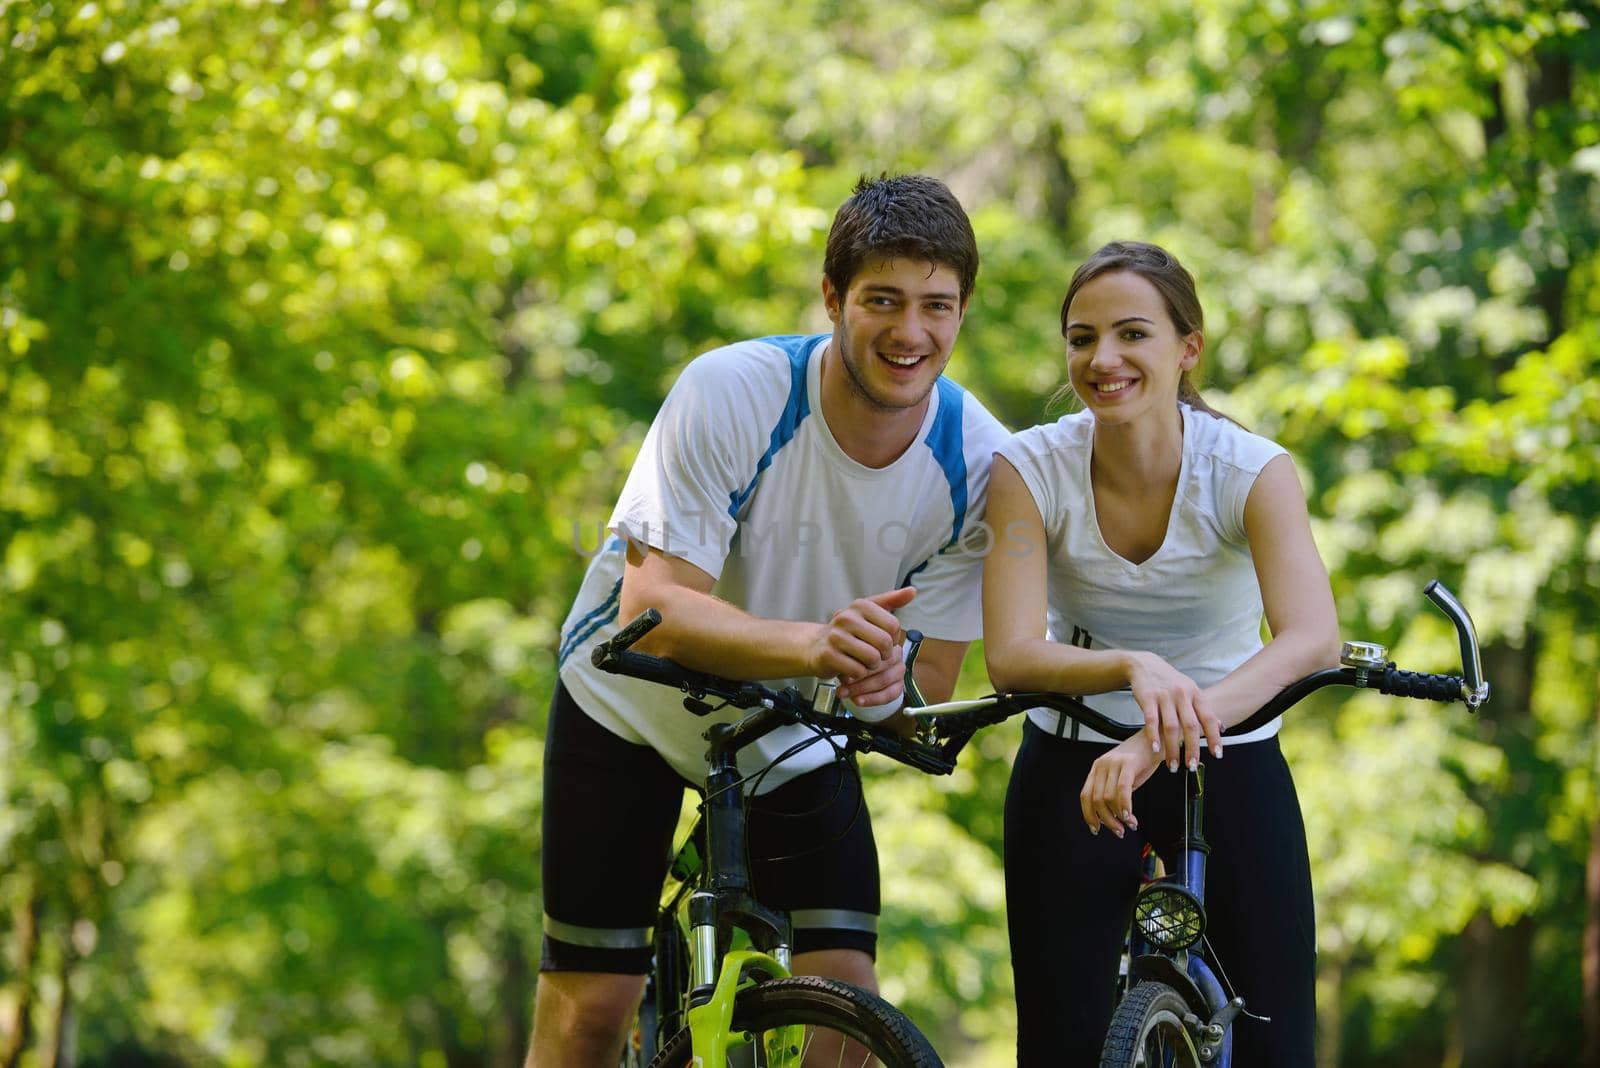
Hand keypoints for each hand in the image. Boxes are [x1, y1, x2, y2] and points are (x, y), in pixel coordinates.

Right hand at [808, 587, 913, 681]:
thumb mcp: (869, 613)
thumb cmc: (848, 631)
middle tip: (875, 655)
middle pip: (884, 642)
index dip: (893, 639)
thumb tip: (913, 591)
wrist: (815, 646)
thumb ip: (892, 601)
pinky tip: (851, 668)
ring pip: (872, 658)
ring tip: (863, 662)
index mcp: (861, 605)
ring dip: (871, 666)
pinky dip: (859, 674)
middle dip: (884, 655)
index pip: (893, 625)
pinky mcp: (829, 655)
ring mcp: (836, 636)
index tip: (882, 641)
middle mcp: (847, 617)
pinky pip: (858, 671)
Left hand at [837, 643, 904, 709]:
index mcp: (884, 641)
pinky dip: (872, 699)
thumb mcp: (849, 655)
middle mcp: (895, 654)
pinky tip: (858, 701)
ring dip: (861, 689)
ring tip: (845, 693)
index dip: (859, 663)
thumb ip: (849, 659)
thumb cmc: (853, 660)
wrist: (857, 672)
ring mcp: (899, 670)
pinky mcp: (899, 685)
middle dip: (858, 678)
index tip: (843, 672)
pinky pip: (888, 695)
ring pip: (883, 680)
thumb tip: (843, 672)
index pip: (875, 651)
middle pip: (879, 666)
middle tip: (842, 685)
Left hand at [1080, 736, 1161, 836]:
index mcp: (1097, 768)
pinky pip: (1122, 789)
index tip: (1096, 828)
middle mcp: (1102, 765)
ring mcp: (1114, 763)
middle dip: (1108, 820)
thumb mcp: (1121, 777)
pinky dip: (1125, 806)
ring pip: (1109, 797)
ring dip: (1120, 817)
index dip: (1089, 815)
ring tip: (1130, 824)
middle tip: (1119, 830)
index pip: (1085, 795)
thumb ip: (1113, 793)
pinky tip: (1130, 815)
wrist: (1156, 740)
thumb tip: (1110, 818)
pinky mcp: (1128, 763)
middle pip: (1097, 799)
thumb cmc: (1140, 761)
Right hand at [1125, 651, 1222, 772]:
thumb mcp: (1190, 691)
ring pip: (1171, 727)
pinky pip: (1151, 720)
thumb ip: (1203, 709)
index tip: (1217, 755)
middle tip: (1191, 766)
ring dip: (1172, 749)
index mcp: (1196, 694)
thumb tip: (1221, 727)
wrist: (1145, 665)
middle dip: (1192, 749)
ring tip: (1172, 765)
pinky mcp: (1147, 697)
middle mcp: (1182, 694)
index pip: (1209, 718)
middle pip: (1190, 726)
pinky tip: (1156, 749)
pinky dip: (1154, 736)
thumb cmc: (1170, 682)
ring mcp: (1164, 696)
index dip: (1214, 737)